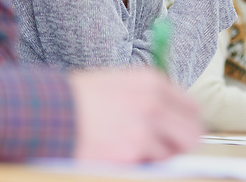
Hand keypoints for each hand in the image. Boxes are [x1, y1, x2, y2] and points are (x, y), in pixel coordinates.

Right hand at [69, 67, 202, 162]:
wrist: (53, 110)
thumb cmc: (83, 97)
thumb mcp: (122, 82)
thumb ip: (151, 95)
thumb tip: (172, 115)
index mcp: (154, 81)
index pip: (193, 107)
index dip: (187, 122)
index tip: (179, 131)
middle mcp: (155, 102)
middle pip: (193, 133)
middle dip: (181, 143)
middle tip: (166, 147)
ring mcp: (145, 127)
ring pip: (174, 152)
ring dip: (160, 155)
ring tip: (137, 147)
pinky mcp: (132, 151)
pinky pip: (151, 164)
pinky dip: (142, 163)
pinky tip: (122, 152)